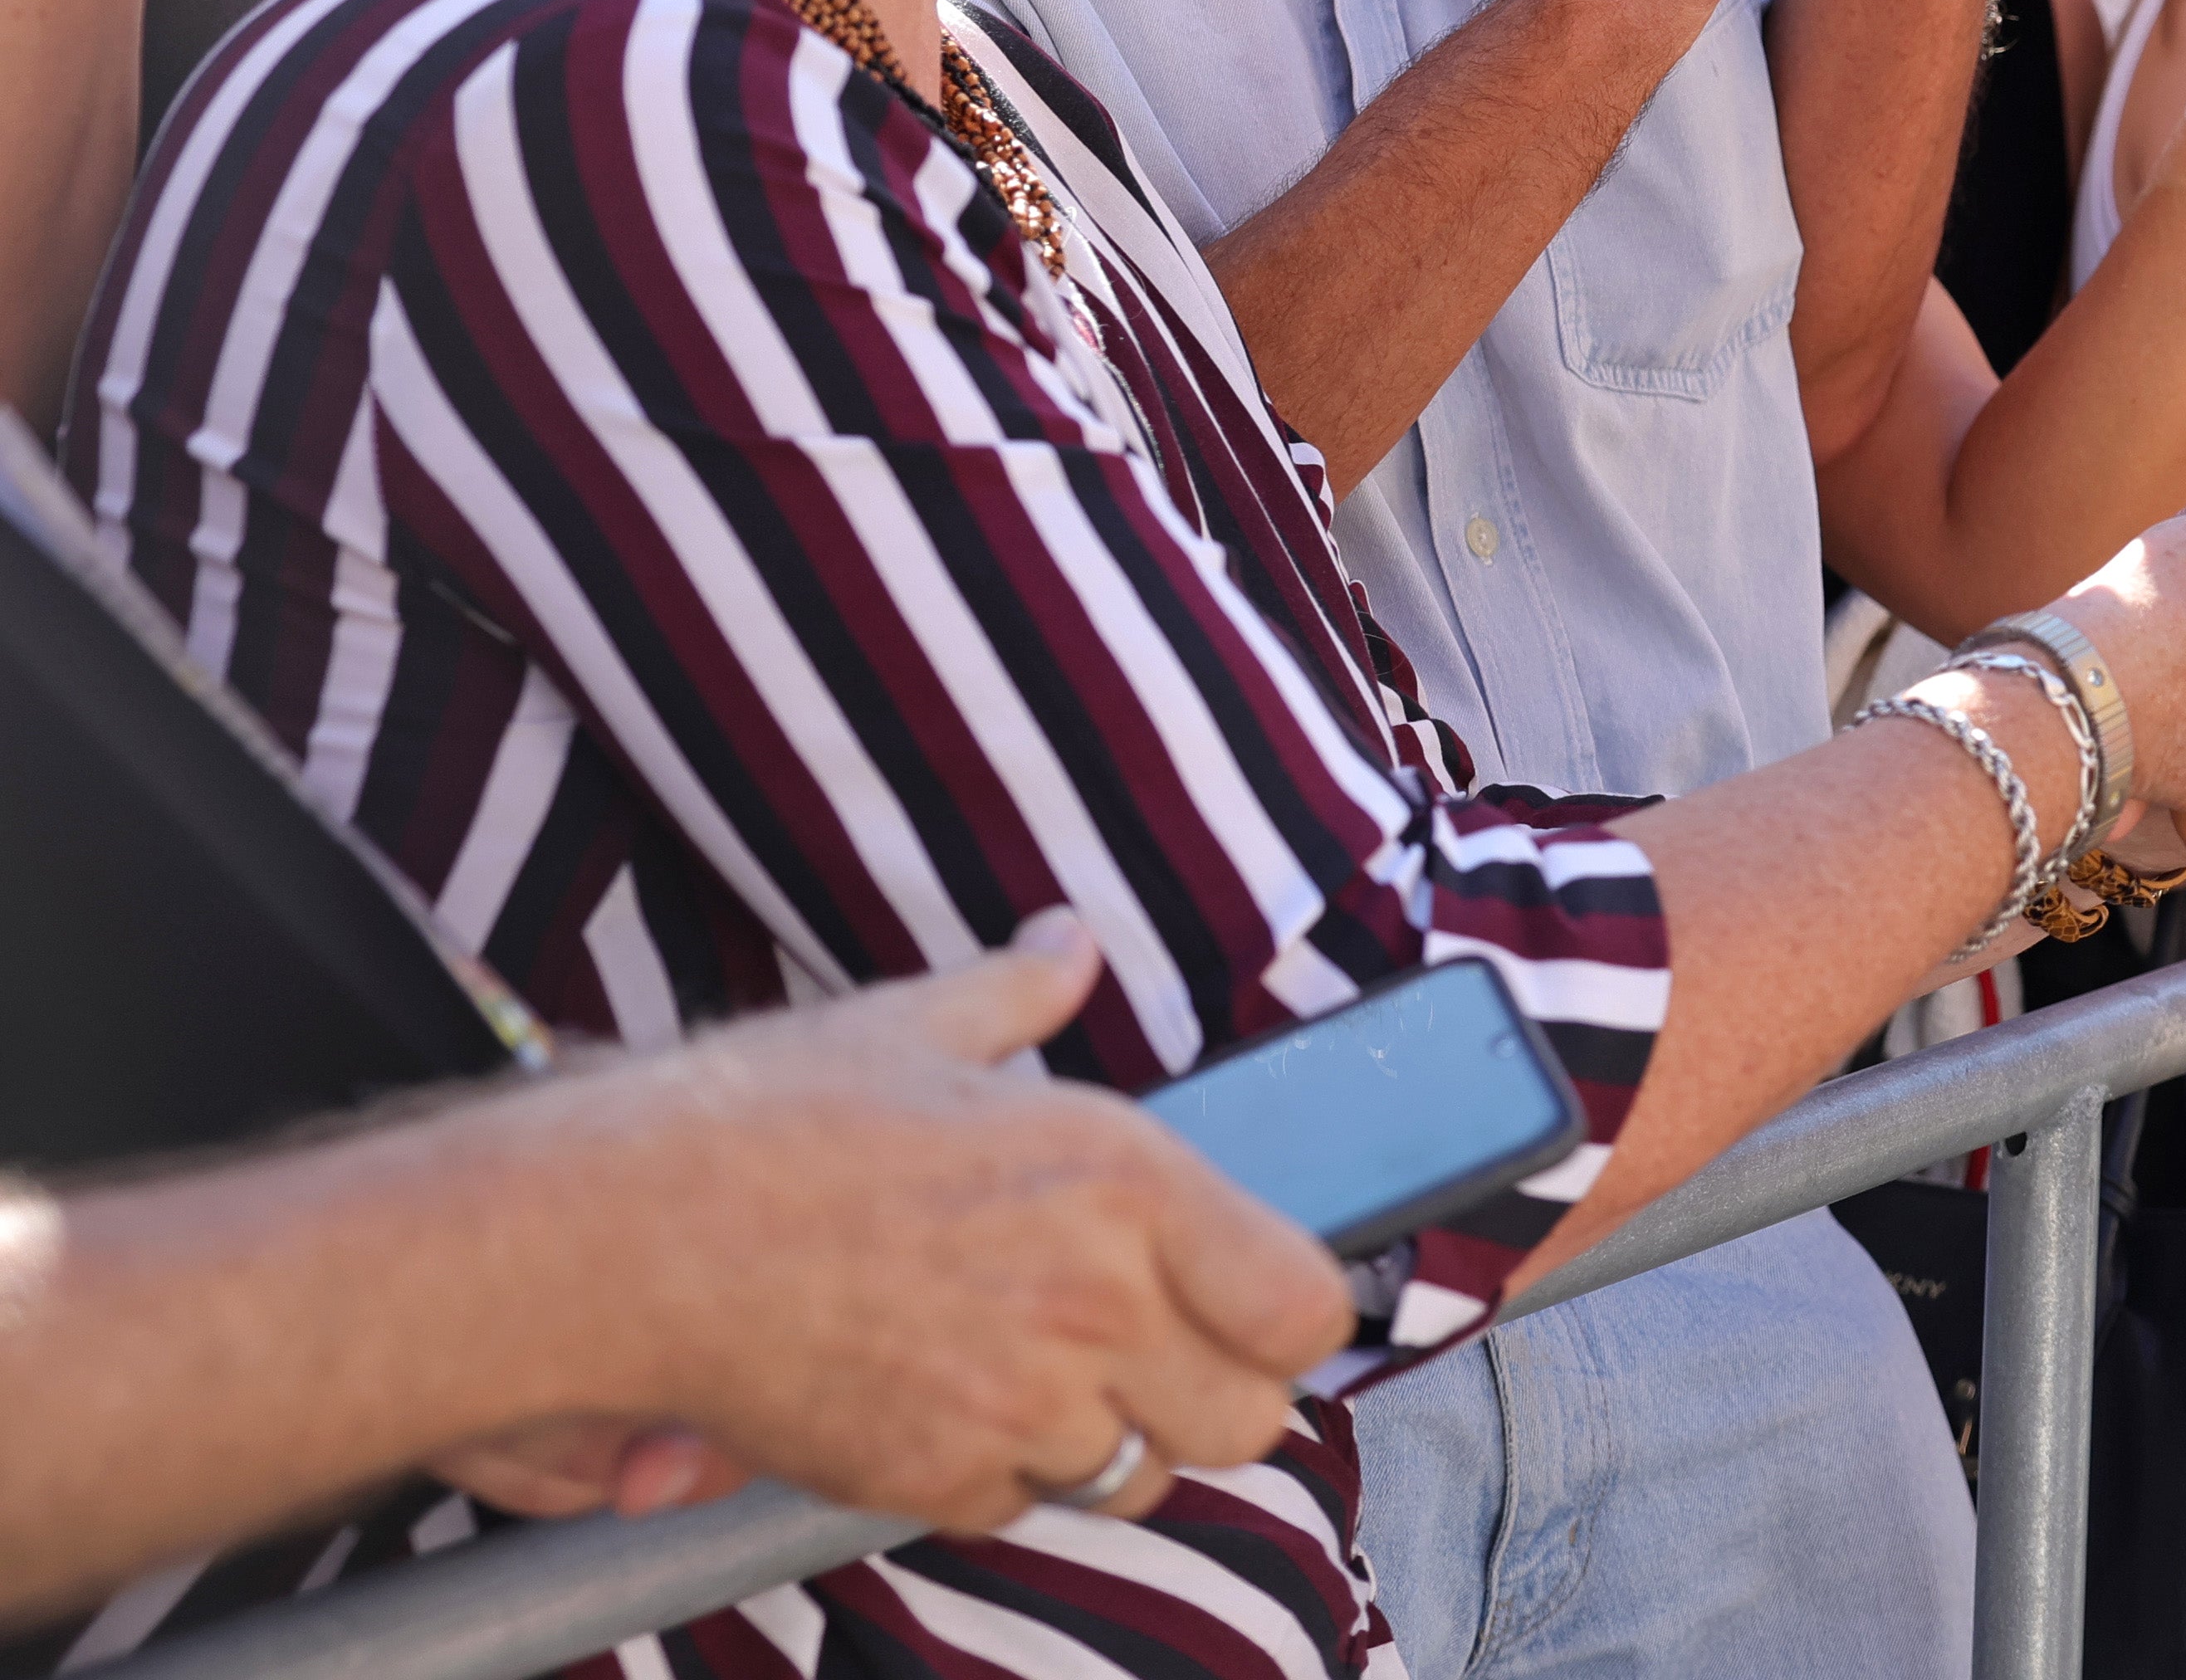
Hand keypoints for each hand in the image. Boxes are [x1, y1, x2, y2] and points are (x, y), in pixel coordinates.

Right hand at [427, 922, 1349, 1533]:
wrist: (621, 1238)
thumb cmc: (768, 1119)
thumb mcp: (914, 1026)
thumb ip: (1020, 992)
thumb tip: (1067, 939)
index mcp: (1126, 1181)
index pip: (1304, 1303)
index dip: (1287, 1313)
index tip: (1251, 1301)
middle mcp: (1098, 1303)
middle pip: (1249, 1420)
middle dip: (1213, 1395)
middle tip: (1159, 1354)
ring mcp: (1017, 1404)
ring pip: (1138, 1477)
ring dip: (1110, 1441)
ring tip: (1051, 1381)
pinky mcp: (930, 1479)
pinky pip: (1022, 1506)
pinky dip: (1003, 1477)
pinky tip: (954, 1408)